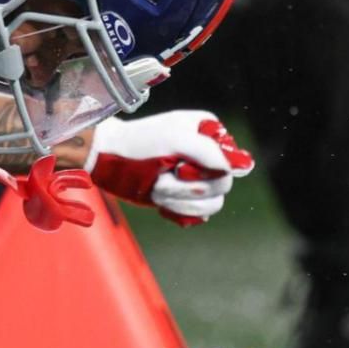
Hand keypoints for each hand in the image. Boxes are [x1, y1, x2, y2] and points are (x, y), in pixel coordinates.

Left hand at [85, 110, 254, 224]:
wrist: (108, 160)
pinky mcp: (185, 197)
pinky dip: (178, 212)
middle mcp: (208, 154)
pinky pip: (197, 215)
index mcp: (210, 133)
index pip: (231, 162)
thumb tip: (240, 166)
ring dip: (180, 201)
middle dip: (188, 189)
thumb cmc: (139, 143)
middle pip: (222, 186)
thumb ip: (209, 151)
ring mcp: (197, 177)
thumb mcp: (174, 140)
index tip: (179, 167)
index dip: (207, 172)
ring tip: (157, 190)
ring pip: (212, 204)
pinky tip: (160, 202)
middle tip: (162, 180)